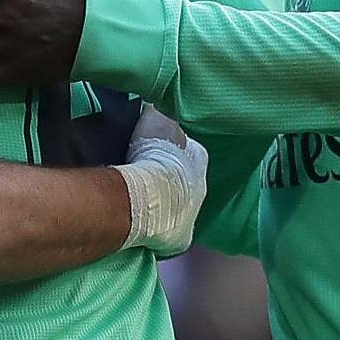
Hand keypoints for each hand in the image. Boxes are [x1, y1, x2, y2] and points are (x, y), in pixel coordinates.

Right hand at [115, 106, 207, 256]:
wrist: (150, 194)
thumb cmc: (153, 154)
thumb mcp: (153, 119)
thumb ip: (155, 111)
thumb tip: (152, 100)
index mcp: (198, 159)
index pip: (189, 151)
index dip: (170, 150)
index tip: (153, 151)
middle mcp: (201, 187)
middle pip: (184, 182)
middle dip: (168, 180)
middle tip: (143, 178)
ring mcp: (193, 215)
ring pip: (177, 207)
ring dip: (161, 204)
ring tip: (137, 201)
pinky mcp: (181, 239)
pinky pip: (167, 231)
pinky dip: (154, 227)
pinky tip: (137, 223)